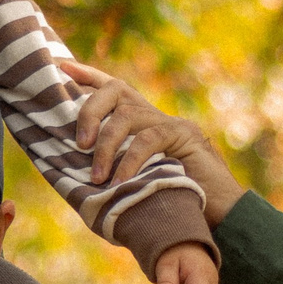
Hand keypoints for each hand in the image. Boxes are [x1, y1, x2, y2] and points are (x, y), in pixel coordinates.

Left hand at [60, 58, 244, 225]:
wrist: (221, 216)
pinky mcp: (184, 136)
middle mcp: (155, 116)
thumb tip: (72, 173)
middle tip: (80, 144)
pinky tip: (119, 181)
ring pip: (128, 114)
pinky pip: (149, 138)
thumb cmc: (172, 204)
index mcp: (141, 123)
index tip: (62, 67)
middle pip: (116, 89)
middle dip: (90, 111)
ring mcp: (171, 123)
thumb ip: (112, 170)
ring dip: (107, 144)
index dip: (87, 76)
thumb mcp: (134, 183)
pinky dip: (130, 160)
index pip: (113, 89)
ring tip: (97, 176)